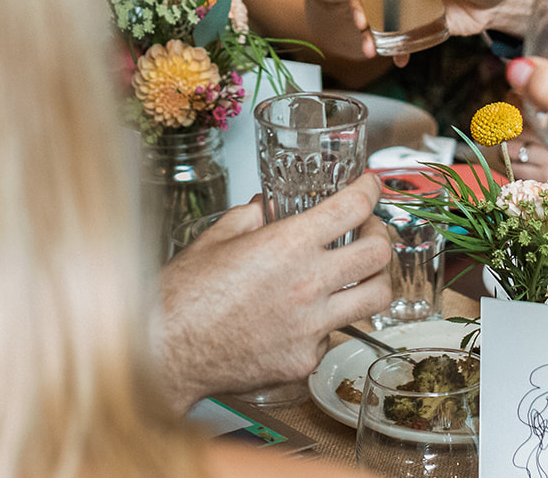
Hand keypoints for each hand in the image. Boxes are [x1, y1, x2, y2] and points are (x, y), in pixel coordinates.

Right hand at [157, 175, 391, 411]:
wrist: (165, 352)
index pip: (353, 207)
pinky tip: (305, 319)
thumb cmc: (183, 296)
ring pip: (376, 298)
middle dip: (381, 234)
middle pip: (380, 252)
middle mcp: (308, 283)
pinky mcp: (305, 359)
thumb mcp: (216, 239)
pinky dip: (326, 324)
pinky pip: (334, 335)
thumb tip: (268, 207)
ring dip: (373, 281)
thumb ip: (251, 217)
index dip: (369, 191)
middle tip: (370, 231)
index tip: (370, 187)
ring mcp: (311, 325)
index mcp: (287, 244)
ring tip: (359, 275)